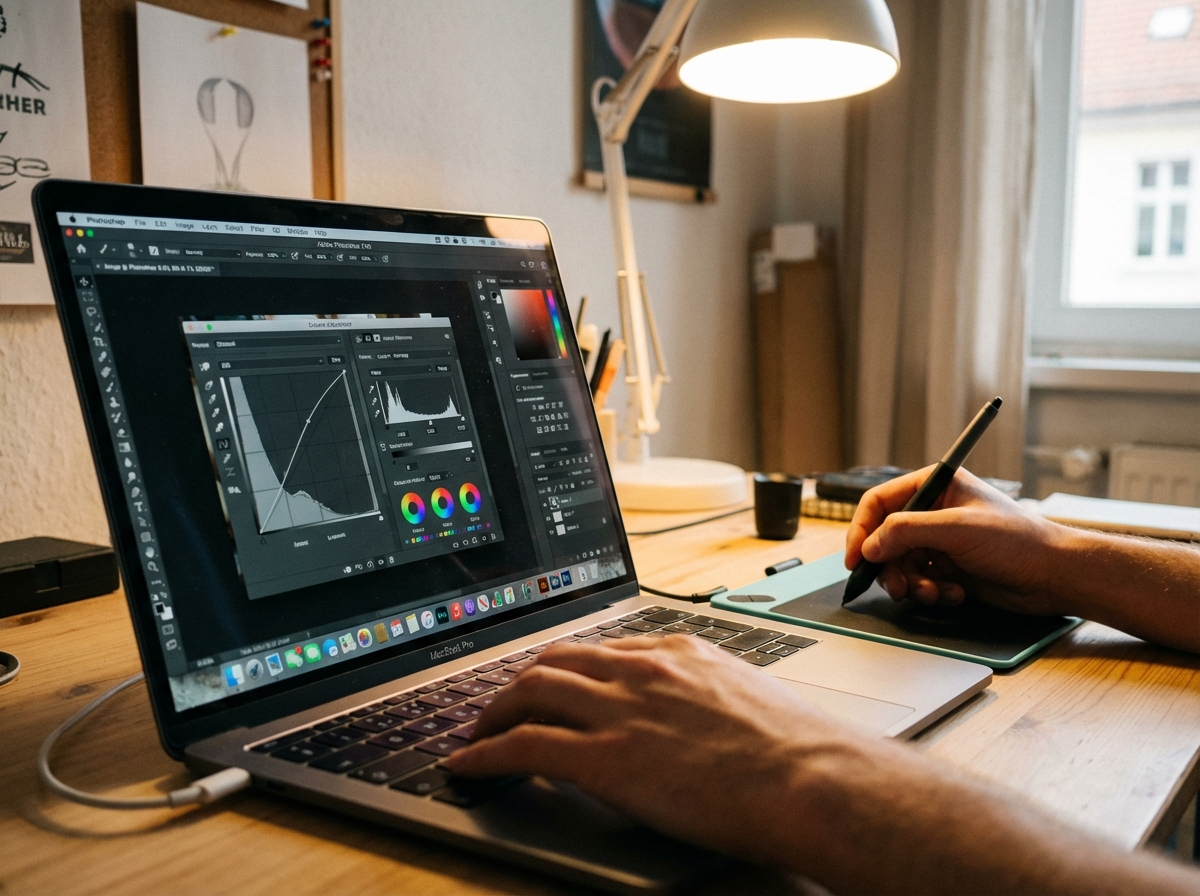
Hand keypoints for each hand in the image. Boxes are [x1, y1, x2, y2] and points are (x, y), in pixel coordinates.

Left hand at [442, 636, 865, 869]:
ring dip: (493, 712)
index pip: (600, 648)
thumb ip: (707, 695)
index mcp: (676, 653)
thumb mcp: (747, 699)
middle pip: (554, 660)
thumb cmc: (798, 750)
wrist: (811, 778)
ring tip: (478, 732)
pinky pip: (523, 746)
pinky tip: (469, 764)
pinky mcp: (605, 757)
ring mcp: (620, 710)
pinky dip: (486, 754)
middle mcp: (641, 670)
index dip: (564, 667)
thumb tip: (695, 717)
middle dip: (519, 682)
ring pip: (530, 691)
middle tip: (501, 704)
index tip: (550, 682)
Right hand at [844, 467, 1063, 614]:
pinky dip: (930, 591)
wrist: (1055, 575)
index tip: (855, 559)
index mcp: (934, 486)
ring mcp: (940, 541)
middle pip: (885, 539)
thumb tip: (869, 546)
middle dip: (889, 566)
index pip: (879, 503)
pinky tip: (954, 593)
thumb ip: (907, 532)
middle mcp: (933, 512)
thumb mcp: (957, 529)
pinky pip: (919, 581)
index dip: (862, 530)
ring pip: (900, 564)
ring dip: (911, 583)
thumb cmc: (1017, 540)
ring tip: (932, 592)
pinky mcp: (949, 567)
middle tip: (896, 587)